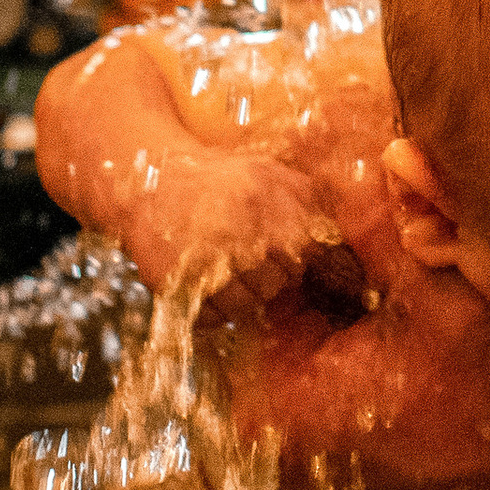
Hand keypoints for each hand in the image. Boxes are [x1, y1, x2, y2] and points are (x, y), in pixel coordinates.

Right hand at [150, 153, 330, 309]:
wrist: (153, 179)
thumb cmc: (220, 178)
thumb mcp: (269, 171)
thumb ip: (307, 196)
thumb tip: (336, 234)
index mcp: (265, 202)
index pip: (305, 255)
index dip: (299, 260)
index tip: (289, 257)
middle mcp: (237, 233)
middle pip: (277, 285)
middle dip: (270, 278)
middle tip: (252, 262)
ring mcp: (204, 261)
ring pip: (245, 306)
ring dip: (242, 297)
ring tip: (231, 276)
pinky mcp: (175, 283)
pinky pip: (210, 318)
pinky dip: (213, 311)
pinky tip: (209, 288)